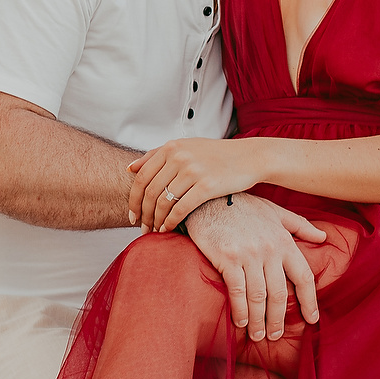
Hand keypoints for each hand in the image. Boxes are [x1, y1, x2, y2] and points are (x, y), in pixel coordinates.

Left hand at [129, 138, 268, 233]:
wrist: (250, 157)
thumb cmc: (217, 155)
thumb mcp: (186, 147)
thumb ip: (157, 155)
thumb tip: (130, 168)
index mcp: (171, 147)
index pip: (141, 177)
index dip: (133, 200)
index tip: (133, 215)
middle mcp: (179, 157)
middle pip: (150, 192)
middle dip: (143, 214)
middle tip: (142, 228)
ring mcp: (193, 171)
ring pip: (163, 202)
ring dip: (156, 221)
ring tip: (155, 231)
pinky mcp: (207, 186)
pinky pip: (180, 209)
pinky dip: (171, 222)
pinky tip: (169, 229)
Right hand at [182, 193, 327, 341]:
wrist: (209, 197)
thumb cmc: (242, 205)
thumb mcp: (275, 211)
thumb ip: (300, 225)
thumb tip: (324, 236)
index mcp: (284, 241)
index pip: (303, 276)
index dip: (309, 301)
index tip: (311, 319)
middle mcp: (270, 250)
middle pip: (279, 294)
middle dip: (278, 320)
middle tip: (275, 336)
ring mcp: (249, 254)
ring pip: (259, 297)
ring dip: (259, 321)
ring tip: (258, 336)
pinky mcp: (227, 258)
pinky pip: (237, 291)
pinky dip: (240, 310)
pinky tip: (240, 323)